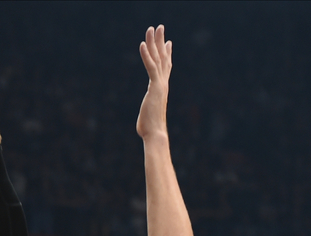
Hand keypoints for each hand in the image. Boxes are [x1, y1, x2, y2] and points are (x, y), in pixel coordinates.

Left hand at [137, 25, 171, 139]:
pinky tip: (141, 45)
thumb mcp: (147, 114)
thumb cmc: (149, 128)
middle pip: (163, 57)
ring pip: (157, 58)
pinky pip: (150, 67)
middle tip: (159, 27)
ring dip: (154, 42)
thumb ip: (147, 110)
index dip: (167, 53)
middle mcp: (162, 83)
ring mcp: (160, 84)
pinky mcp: (154, 87)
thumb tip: (144, 120)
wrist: (155, 133)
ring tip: (152, 28)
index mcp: (161, 88)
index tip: (168, 43)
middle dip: (160, 41)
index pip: (165, 67)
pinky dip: (145, 55)